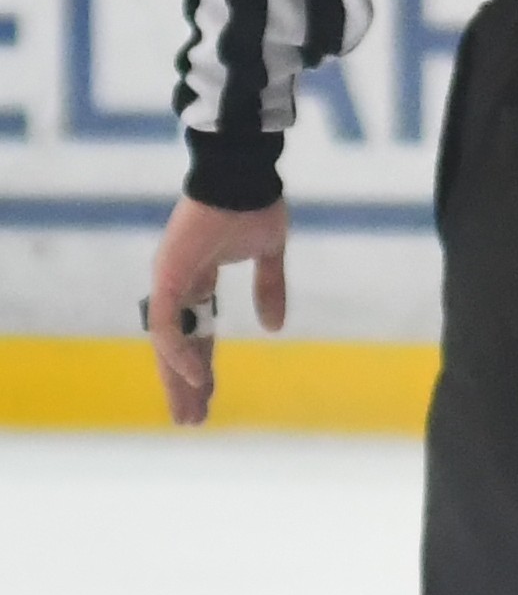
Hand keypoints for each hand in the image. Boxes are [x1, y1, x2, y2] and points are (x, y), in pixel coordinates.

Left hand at [146, 192, 288, 427]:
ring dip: (178, 380)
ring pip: (167, 343)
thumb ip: (269, 289)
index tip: (209, 397)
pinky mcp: (168, 275)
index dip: (202, 366)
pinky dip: (179, 352)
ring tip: (190, 412)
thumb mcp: (269, 253)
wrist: (243, 174)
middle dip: (185, 385)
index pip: (196, 333)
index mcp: (198, 280)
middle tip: (191, 420)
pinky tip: (193, 376)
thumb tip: (274, 327)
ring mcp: (169, 281)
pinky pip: (168, 324)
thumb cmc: (255, 202)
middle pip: (178, 346)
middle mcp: (177, 286)